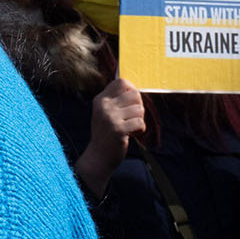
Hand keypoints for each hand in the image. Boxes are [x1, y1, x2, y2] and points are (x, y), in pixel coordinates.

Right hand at [74, 78, 144, 199]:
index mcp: (100, 99)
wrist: (98, 156)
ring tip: (131, 127)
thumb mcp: (105, 113)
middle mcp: (104, 105)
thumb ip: (116, 100)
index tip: (130, 103)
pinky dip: (140, 130)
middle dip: (139, 106)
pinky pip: (140, 122)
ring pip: (139, 109)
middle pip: (134, 94)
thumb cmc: (106, 134)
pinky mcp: (118, 129)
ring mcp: (110, 117)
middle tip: (132, 117)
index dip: (132, 90)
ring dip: (140, 120)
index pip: (122, 82)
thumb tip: (135, 89)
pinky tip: (132, 134)